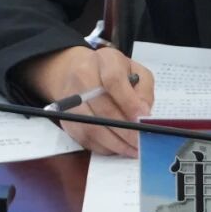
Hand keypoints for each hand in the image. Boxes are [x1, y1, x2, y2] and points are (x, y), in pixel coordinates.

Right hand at [20, 46, 154, 156]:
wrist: (78, 71)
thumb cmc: (114, 72)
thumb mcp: (135, 71)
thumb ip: (143, 90)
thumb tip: (144, 114)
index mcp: (105, 60)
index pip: (114, 81)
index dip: (129, 103)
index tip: (143, 120)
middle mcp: (83, 77)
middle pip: (103, 108)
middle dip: (126, 130)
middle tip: (142, 143)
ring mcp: (71, 99)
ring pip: (92, 127)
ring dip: (115, 143)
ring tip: (134, 151)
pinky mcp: (66, 119)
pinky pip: (85, 138)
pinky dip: (104, 147)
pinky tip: (119, 148)